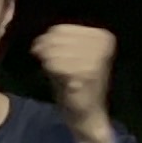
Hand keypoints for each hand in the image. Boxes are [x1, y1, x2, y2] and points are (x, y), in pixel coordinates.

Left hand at [31, 23, 118, 142]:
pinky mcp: (88, 72)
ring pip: (54, 51)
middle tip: (47, 65)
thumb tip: (39, 40)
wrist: (88, 114)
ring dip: (49, 62)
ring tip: (57, 74)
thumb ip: (57, 42)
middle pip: (56, 38)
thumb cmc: (76, 82)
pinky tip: (62, 81)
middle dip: (46, 51)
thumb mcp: (70, 55)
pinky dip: (53, 72)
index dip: (46, 40)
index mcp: (102, 36)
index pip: (61, 28)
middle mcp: (102, 44)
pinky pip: (56, 64)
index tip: (43, 54)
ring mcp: (96, 58)